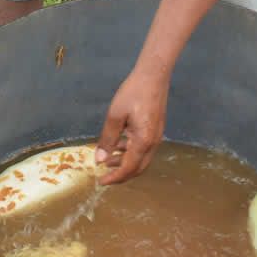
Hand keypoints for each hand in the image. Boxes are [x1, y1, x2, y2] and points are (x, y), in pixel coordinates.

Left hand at [94, 67, 168, 184]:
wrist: (153, 76)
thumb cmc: (133, 93)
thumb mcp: (115, 116)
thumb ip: (108, 139)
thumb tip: (99, 159)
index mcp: (143, 141)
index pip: (128, 168)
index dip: (114, 177)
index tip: (101, 181)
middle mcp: (153, 143)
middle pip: (138, 168)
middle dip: (121, 174)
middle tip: (104, 175)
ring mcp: (156, 136)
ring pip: (141, 158)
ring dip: (125, 162)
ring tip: (107, 159)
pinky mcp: (155, 129)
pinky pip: (143, 148)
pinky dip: (130, 152)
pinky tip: (119, 145)